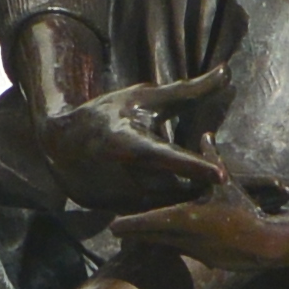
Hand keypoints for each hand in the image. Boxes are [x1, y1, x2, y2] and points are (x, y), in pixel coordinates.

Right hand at [33, 63, 233, 208]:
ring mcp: (117, 200)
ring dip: (187, 198)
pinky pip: (155, 215)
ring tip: (201, 186)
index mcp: (128, 144)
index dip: (194, 167)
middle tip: (219, 175)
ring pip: (167, 206)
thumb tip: (226, 72)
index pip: (167, 158)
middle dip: (200, 184)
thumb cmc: (110, 114)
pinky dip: (171, 206)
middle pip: (175, 189)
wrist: (61, 145)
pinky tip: (179, 196)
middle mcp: (121, 176)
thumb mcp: (146, 98)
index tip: (222, 176)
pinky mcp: (117, 213)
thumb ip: (189, 91)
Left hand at [114, 175, 288, 270]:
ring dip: (147, 241)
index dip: (128, 223)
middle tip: (115, 228)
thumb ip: (210, 159)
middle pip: (147, 237)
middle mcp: (179, 237)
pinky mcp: (200, 259)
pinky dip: (168, 245)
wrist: (263, 246)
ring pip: (161, 245)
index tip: (113, 224)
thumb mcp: (224, 184)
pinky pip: (178, 250)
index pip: (146, 221)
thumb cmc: (241, 212)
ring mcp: (188, 251)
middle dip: (132, 233)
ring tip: (130, 237)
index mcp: (181, 218)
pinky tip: (163, 245)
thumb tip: (205, 134)